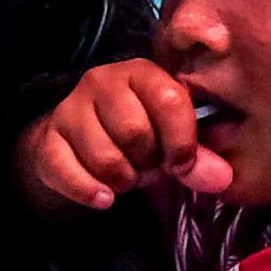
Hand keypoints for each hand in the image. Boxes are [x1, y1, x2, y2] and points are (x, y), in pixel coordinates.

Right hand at [19, 59, 232, 212]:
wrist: (81, 144)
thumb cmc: (139, 136)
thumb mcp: (172, 141)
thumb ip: (199, 157)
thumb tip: (222, 179)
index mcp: (142, 73)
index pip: (168, 99)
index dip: (181, 140)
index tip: (182, 164)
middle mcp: (102, 81)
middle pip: (134, 131)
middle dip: (147, 162)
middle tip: (148, 168)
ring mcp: (70, 108)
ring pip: (104, 157)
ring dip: (121, 180)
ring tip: (126, 178)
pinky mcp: (47, 139)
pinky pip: (67, 171)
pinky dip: (89, 191)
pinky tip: (103, 197)